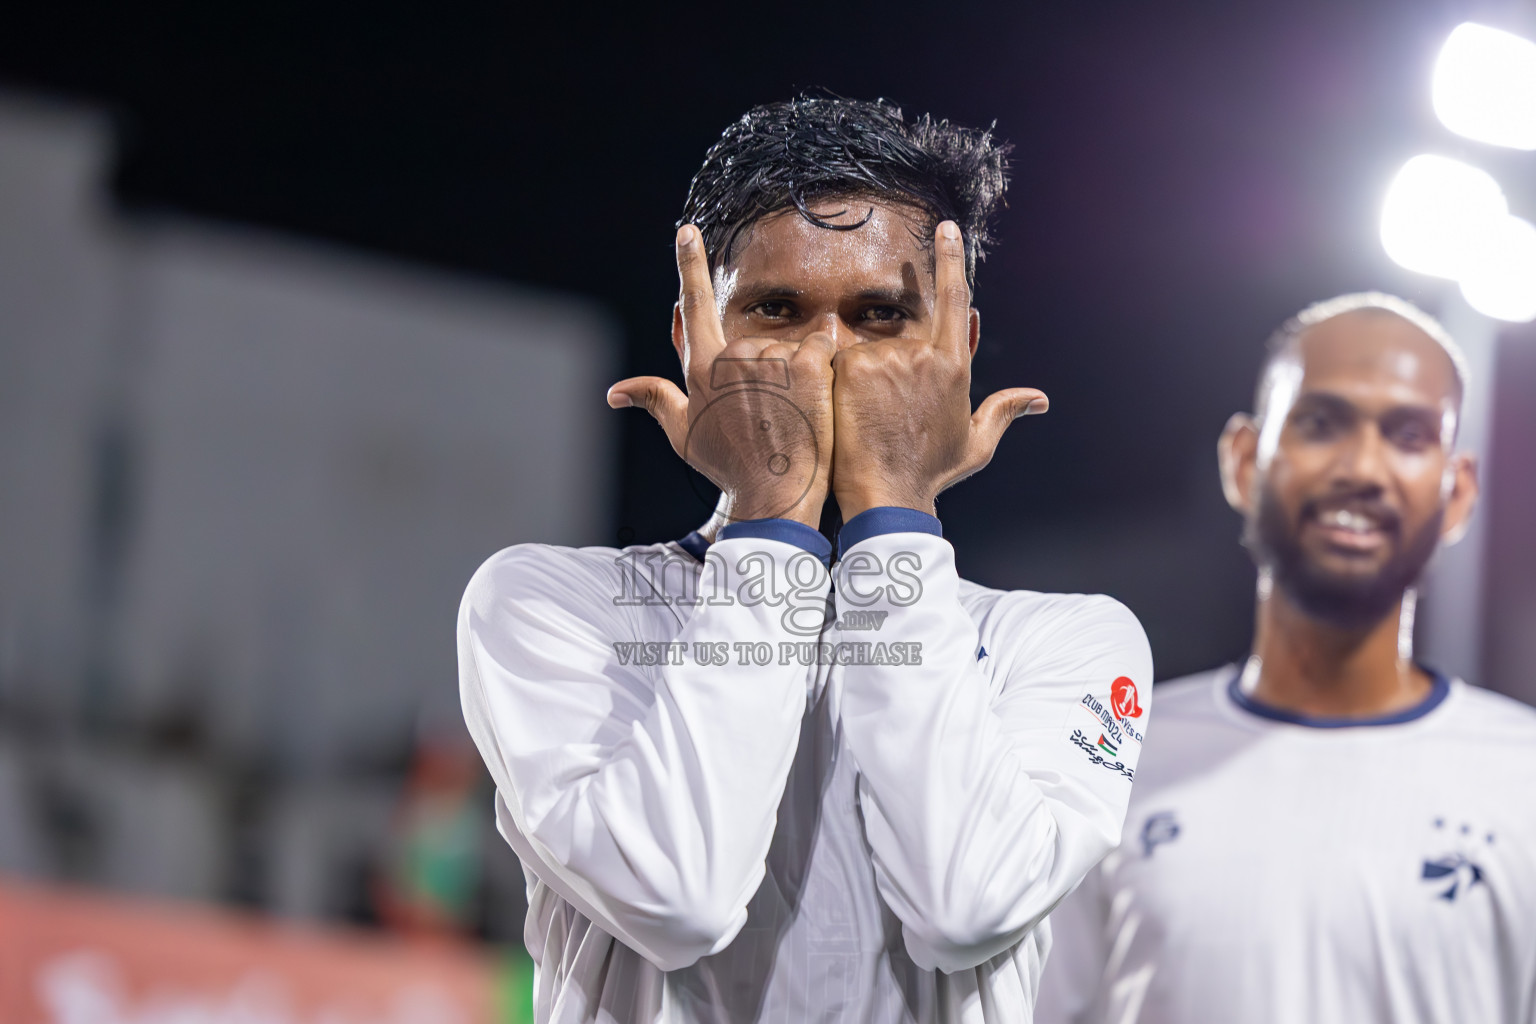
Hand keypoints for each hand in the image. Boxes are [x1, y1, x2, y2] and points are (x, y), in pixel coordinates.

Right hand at [607, 225, 835, 526]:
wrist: (775, 495)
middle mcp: (732, 356)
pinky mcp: (809, 366)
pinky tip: (822, 388)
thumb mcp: (685, 435)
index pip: (694, 305)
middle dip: (765, 373)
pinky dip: (825, 359)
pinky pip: (822, 344)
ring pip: (787, 350)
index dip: (689, 265)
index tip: (689, 231)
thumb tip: (614, 392)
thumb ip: (654, 400)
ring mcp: (770, 360)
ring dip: (793, 376)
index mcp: (701, 368)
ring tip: (792, 418)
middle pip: (753, 345)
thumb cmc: (729, 469)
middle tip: (771, 418)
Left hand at [830, 221, 1046, 518]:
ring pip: (867, 354)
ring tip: (864, 424)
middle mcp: (924, 355)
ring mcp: (888, 357)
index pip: (955, 300)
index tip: (945, 229)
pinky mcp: (853, 365)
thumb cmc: (930, 474)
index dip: (950, 260)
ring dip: (862, 382)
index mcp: (955, 367)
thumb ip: (1003, 412)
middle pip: (899, 343)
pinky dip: (837, 383)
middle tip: (880, 417)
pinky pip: (838, 361)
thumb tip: (1039, 399)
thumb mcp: (975, 445)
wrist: (888, 496)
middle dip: (887, 375)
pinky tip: (844, 414)